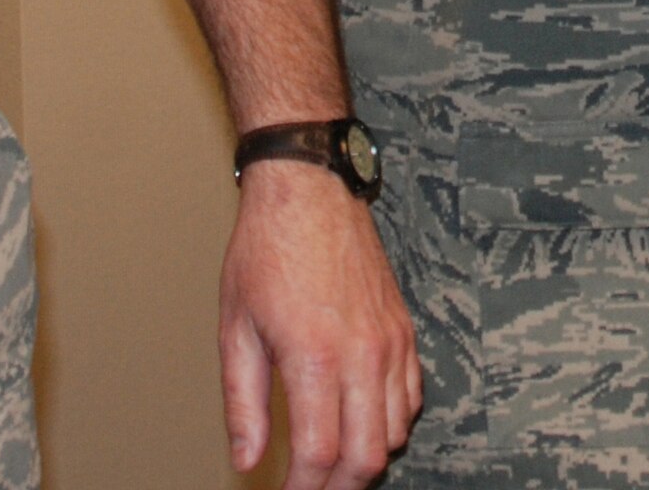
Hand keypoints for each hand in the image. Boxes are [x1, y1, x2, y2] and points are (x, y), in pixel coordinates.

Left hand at [221, 162, 418, 487]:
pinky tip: (363, 419)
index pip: (320, 455)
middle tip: (311, 487)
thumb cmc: (267, 247)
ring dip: (366, 457)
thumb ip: (243, 400)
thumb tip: (248, 458)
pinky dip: (392, 422)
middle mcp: (361, 353)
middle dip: (338, 486)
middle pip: (367, 458)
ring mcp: (389, 341)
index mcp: (314, 354)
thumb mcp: (237, 324)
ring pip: (396, 433)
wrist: (308, 188)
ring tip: (333, 460)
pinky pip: (412, 397)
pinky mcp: (403, 328)